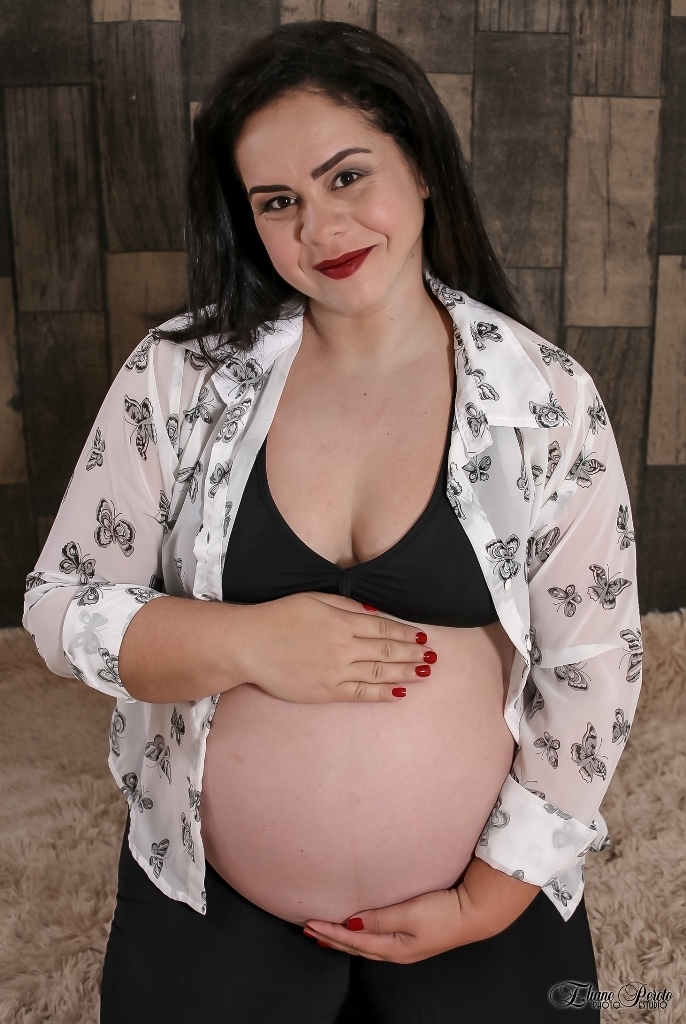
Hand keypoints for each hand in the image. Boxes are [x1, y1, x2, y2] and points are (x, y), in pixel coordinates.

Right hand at [237, 592, 434, 703]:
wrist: (249, 645)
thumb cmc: (279, 617)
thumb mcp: (314, 599)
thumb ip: (346, 606)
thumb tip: (374, 613)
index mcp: (342, 622)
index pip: (384, 627)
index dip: (406, 633)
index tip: (422, 637)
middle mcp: (344, 648)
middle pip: (387, 651)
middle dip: (412, 653)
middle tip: (432, 656)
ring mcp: (336, 672)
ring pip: (379, 673)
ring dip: (405, 672)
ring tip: (424, 672)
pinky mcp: (326, 692)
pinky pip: (361, 694)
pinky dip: (382, 694)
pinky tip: (399, 692)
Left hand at [302, 858, 539, 962]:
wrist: (475, 913)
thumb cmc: (444, 911)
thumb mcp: (408, 913)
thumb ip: (379, 917)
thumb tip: (350, 922)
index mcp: (393, 948)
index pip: (353, 940)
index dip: (330, 932)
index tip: (310, 922)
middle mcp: (396, 951)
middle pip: (355, 947)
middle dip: (331, 939)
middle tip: (308, 929)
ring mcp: (405, 946)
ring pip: (365, 945)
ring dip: (343, 940)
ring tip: (326, 934)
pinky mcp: (412, 938)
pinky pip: (377, 940)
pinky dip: (360, 937)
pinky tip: (358, 931)